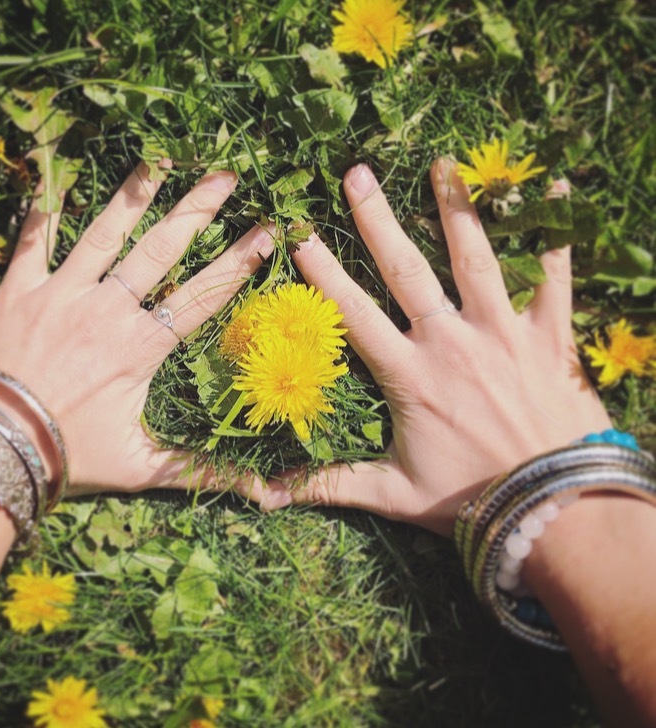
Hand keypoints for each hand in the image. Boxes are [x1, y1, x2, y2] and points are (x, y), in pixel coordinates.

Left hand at [0, 162, 275, 496]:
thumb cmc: (67, 457)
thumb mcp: (142, 467)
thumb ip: (202, 471)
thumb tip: (264, 496)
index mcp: (142, 347)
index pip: (204, 296)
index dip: (239, 262)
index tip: (267, 231)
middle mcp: (108, 309)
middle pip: (163, 251)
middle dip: (200, 210)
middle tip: (227, 176)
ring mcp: (61, 294)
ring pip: (105, 233)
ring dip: (135, 194)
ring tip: (159, 160)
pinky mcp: (17, 290)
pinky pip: (32, 240)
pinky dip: (42, 210)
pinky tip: (53, 179)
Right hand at [275, 158, 610, 535]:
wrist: (554, 510)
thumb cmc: (470, 499)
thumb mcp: (392, 492)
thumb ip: (329, 484)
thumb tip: (263, 494)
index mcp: (409, 375)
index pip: (355, 313)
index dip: (325, 273)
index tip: (302, 234)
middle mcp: (451, 342)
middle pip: (406, 270)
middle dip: (377, 219)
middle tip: (356, 174)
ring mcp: (502, 333)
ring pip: (475, 257)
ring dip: (456, 207)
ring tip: (442, 163)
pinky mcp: (550, 336)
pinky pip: (555, 274)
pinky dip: (554, 232)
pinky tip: (557, 187)